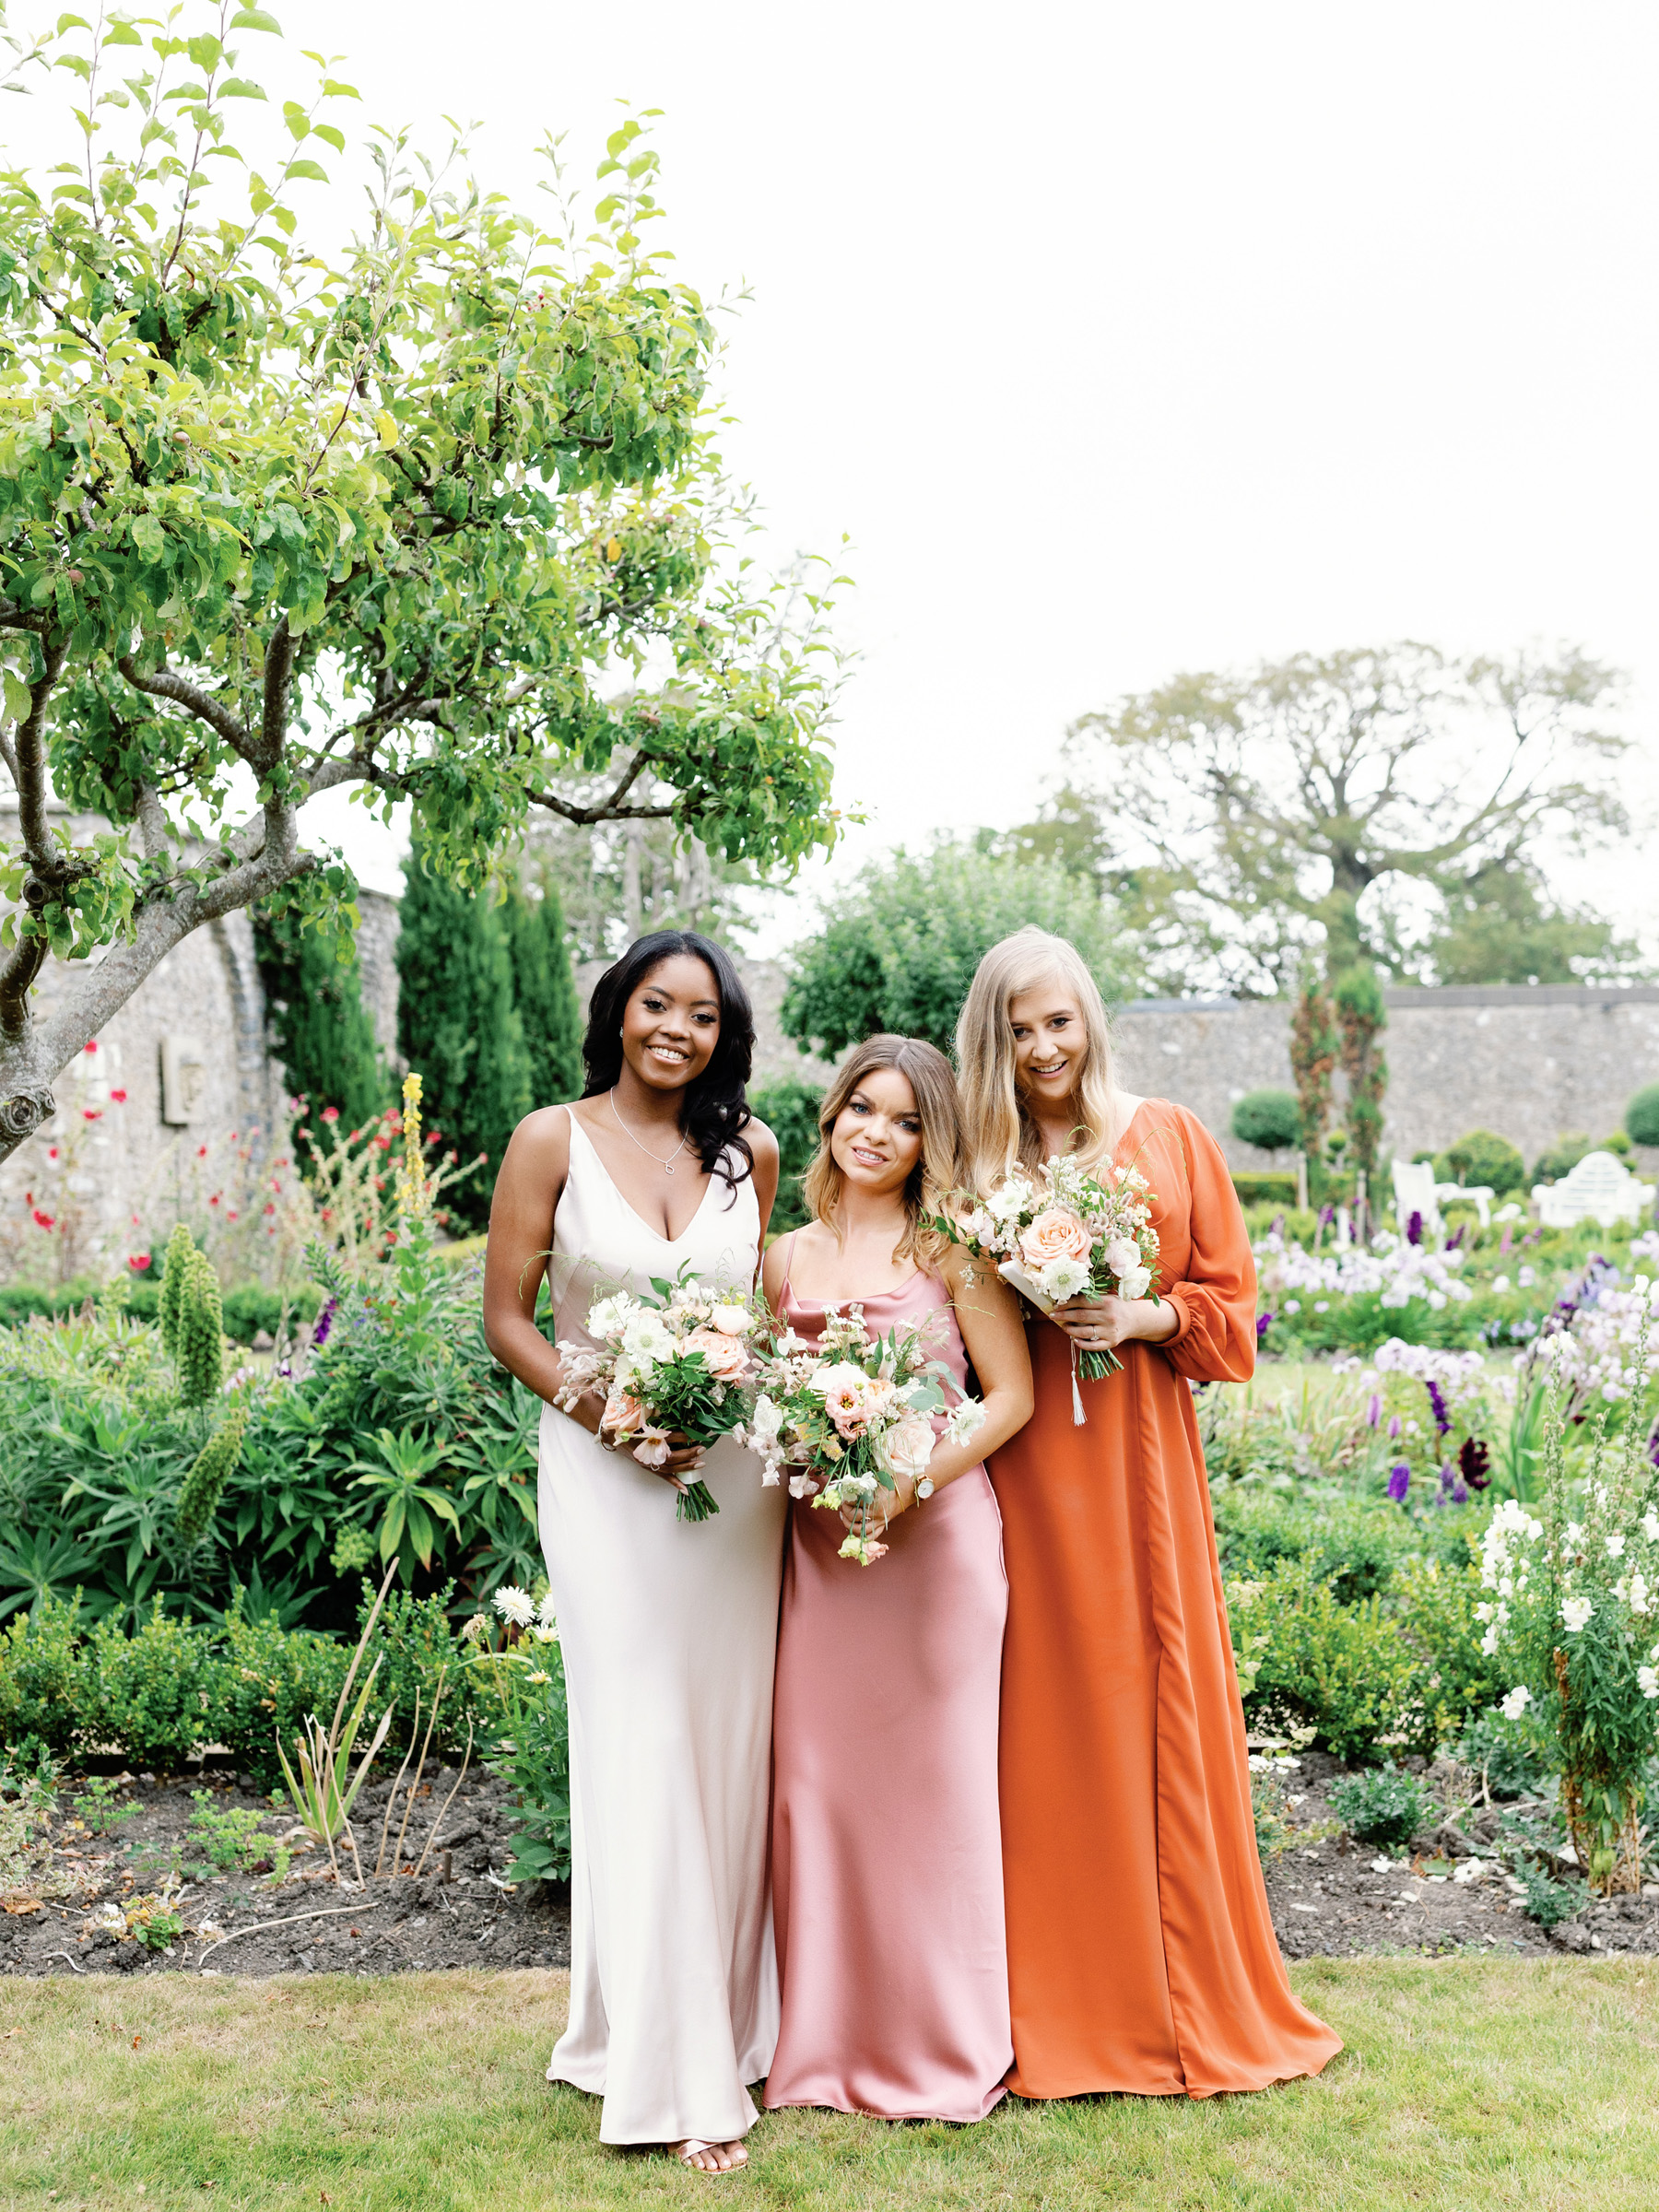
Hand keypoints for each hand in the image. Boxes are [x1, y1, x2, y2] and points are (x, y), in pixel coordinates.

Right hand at [572, 1392, 705, 1491]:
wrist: (611, 1431)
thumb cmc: (628, 1421)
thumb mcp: (642, 1415)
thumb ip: (658, 1416)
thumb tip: (677, 1414)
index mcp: (643, 1438)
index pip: (665, 1439)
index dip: (680, 1437)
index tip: (693, 1435)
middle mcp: (645, 1452)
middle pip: (670, 1456)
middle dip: (688, 1453)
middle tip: (702, 1448)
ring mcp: (646, 1462)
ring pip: (669, 1468)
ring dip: (686, 1466)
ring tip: (701, 1463)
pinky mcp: (647, 1466)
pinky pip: (663, 1476)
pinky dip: (675, 1482)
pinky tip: (686, 1489)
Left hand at [839, 1472, 915, 1535]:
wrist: (910, 1489)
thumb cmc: (895, 1481)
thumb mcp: (879, 1480)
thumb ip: (865, 1486)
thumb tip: (851, 1488)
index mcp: (875, 1500)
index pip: (855, 1504)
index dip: (847, 1500)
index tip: (845, 1496)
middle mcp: (877, 1513)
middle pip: (855, 1518)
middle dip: (846, 1512)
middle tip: (843, 1506)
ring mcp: (880, 1521)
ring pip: (861, 1531)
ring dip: (850, 1525)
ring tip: (845, 1518)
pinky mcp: (883, 1524)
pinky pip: (872, 1536)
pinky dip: (862, 1536)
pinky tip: (855, 1529)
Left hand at [1050, 1293, 1175, 1351]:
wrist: (1135, 1319)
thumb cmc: (1116, 1306)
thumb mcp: (1106, 1298)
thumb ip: (1090, 1298)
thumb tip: (1066, 1299)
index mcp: (1106, 1302)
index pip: (1082, 1302)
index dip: (1067, 1304)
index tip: (1056, 1306)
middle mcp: (1108, 1316)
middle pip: (1081, 1316)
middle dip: (1063, 1316)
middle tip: (1052, 1315)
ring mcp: (1110, 1331)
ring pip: (1085, 1332)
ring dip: (1070, 1330)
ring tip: (1063, 1326)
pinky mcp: (1111, 1342)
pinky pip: (1094, 1346)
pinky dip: (1082, 1344)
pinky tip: (1074, 1339)